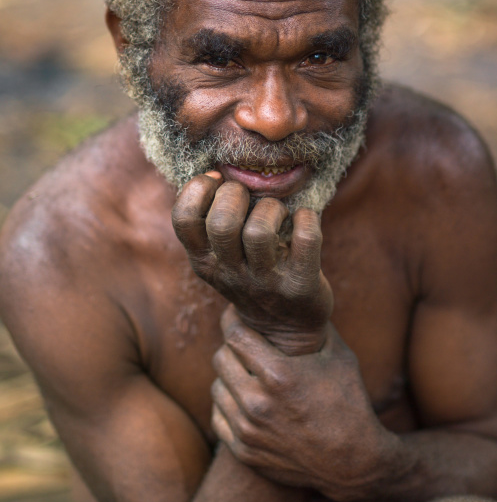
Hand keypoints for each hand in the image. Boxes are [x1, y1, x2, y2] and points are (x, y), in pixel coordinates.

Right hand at [172, 174, 332, 352]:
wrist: (284, 328)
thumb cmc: (250, 275)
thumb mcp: (219, 257)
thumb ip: (211, 223)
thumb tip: (216, 173)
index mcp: (204, 261)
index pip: (183, 219)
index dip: (198, 189)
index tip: (217, 180)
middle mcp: (230, 273)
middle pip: (221, 223)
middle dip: (235, 194)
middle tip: (249, 196)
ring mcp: (265, 282)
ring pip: (259, 232)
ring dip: (271, 207)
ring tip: (277, 211)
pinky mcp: (300, 285)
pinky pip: (306, 240)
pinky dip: (307, 218)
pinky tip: (304, 218)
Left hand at [211, 306, 401, 501]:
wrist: (353, 462)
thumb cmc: (349, 403)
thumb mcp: (340, 356)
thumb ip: (317, 326)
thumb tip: (303, 300)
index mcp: (278, 374)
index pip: (235, 334)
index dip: (232, 319)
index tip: (236, 313)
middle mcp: (257, 402)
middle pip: (220, 358)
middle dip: (231, 346)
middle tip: (245, 344)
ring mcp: (248, 430)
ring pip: (217, 387)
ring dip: (229, 375)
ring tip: (247, 372)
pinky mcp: (244, 452)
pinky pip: (218, 416)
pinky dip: (228, 404)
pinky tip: (244, 398)